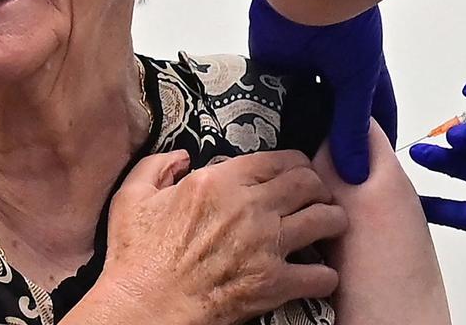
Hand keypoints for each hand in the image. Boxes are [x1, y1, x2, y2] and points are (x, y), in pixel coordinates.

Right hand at [101, 149, 347, 324]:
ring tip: (332, 226)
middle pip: (309, 184)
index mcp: (219, 182)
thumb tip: (183, 156)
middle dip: (320, 187)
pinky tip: (319, 275)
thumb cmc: (135, 257)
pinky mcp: (273, 284)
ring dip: (334, 221)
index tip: (299, 171)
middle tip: (320, 196)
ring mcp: (265, 246)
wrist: (142, 309)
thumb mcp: (132, 196)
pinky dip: (325, 275)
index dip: (297, 163)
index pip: (279, 159)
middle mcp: (250, 208)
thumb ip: (158, 165)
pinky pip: (320, 274)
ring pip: (325, 220)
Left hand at [235, 0, 396, 183]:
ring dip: (296, 132)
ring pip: (299, 110)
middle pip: (332, 117)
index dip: (375, 146)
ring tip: (291, 175)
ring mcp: (301, 70)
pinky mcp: (271, 66)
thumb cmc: (346, 27)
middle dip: (329, 145)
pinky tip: (263, 148)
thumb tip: (357, 174)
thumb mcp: (357, 82)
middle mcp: (332, 73)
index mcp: (363, 74)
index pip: (373, 117)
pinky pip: (268, 97)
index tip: (372, 179)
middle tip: (323, 186)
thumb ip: (352, 126)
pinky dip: (267, 117)